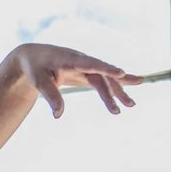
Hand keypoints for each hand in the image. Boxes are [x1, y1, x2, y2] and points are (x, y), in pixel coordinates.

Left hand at [10, 42, 142, 117]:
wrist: (34, 56)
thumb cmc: (34, 68)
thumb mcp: (38, 81)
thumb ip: (50, 95)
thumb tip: (58, 115)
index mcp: (69, 59)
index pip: (90, 64)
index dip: (105, 68)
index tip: (120, 73)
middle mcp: (81, 61)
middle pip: (100, 77)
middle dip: (111, 92)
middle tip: (120, 109)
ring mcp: (86, 66)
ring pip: (105, 79)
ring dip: (119, 91)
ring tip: (132, 105)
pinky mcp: (87, 72)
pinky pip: (104, 78)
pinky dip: (119, 82)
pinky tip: (136, 82)